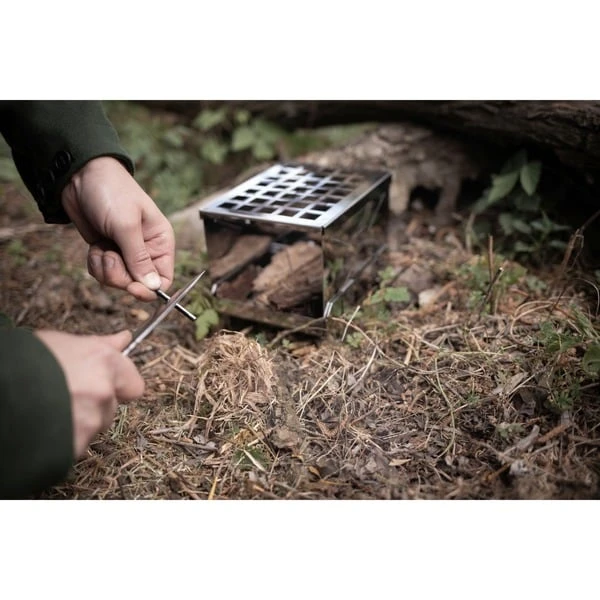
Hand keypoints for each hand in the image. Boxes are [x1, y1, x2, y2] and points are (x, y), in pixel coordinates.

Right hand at [35, 329, 144, 458]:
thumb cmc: (22, 361)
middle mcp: (103, 392)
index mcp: (103, 362)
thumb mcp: (59, 342)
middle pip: (111, 407)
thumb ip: (98, 344)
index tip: (107, 384)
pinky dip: (63, 441)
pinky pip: (75, 446)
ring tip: (48, 410)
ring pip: (93, 427)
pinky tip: (42, 427)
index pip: (134, 385)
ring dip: (78, 423)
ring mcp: (90, 421)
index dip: (120, 386)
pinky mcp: (74, 446)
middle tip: (67, 397)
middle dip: (95, 405)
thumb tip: (124, 339)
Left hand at [61, 156, 175, 300]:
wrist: (80, 176)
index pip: (164, 278)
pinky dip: (96, 263)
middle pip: (138, 283)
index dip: (149, 289)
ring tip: (101, 246)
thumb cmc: (111, 192)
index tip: (132, 288)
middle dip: (120, 275)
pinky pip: (103, 272)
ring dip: (105, 268)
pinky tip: (95, 246)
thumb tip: (154, 287)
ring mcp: (125, 252)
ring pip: (118, 280)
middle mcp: (146, 250)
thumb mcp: (126, 225)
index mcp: (160, 242)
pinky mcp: (108, 251)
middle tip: (109, 255)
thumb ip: (139, 258)